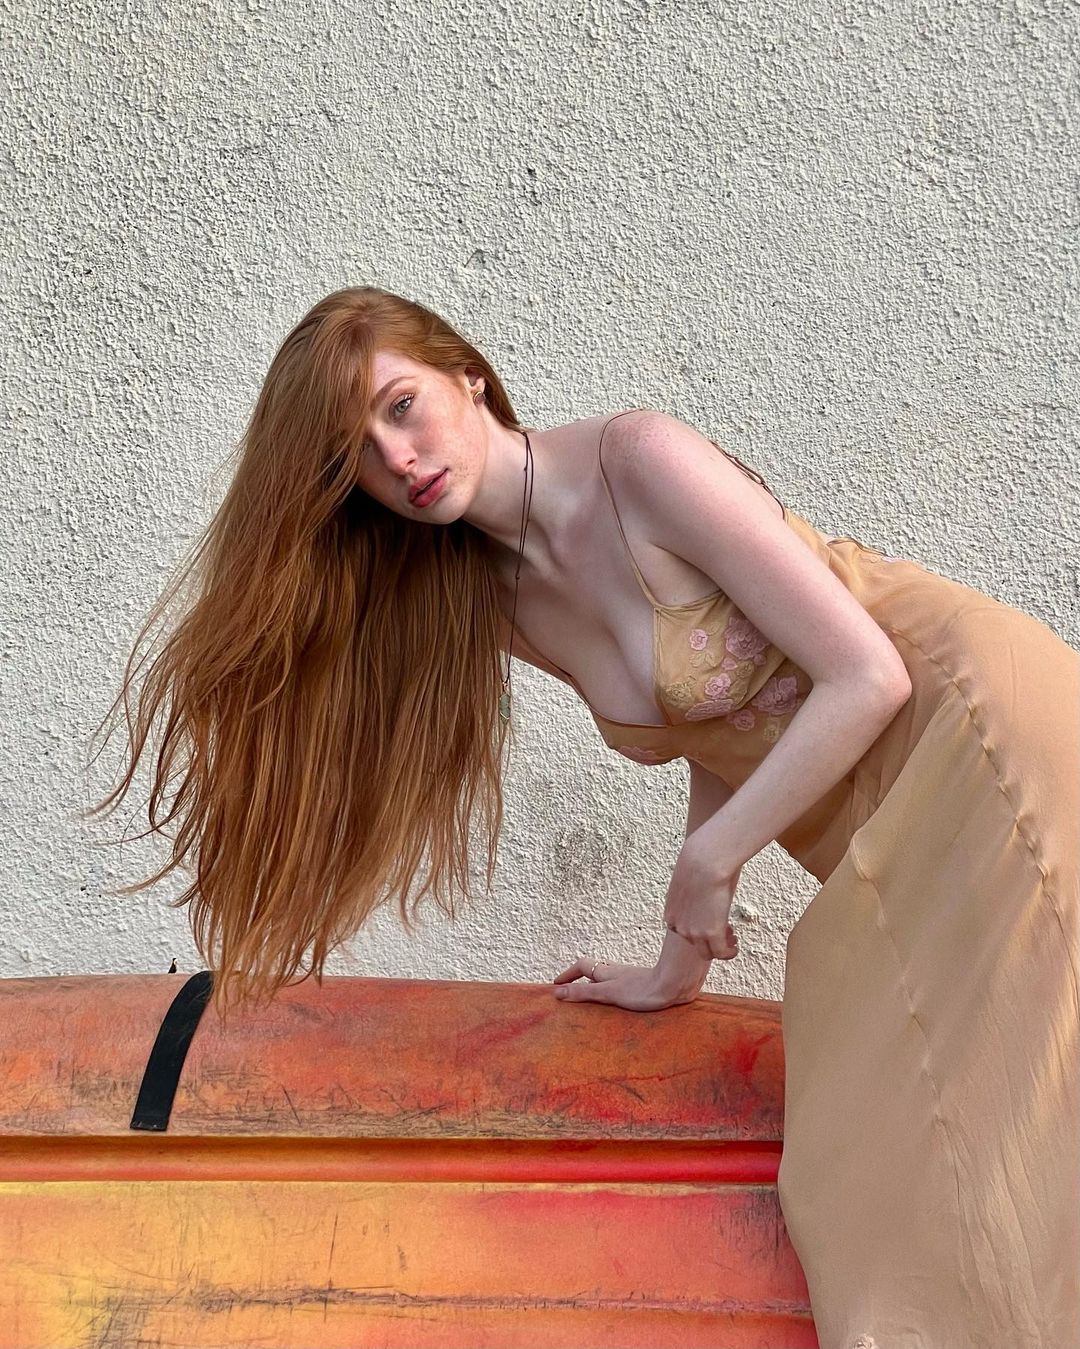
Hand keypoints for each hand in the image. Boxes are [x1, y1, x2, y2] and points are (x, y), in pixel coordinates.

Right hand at [552, 958, 678, 1010]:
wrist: (674, 986)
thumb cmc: (642, 989)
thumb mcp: (608, 993)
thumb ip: (584, 992)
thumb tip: (558, 992)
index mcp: (606, 972)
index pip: (581, 966)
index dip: (568, 974)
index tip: (556, 985)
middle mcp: (616, 972)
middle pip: (593, 971)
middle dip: (580, 980)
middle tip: (570, 993)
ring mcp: (629, 979)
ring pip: (607, 979)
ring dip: (596, 987)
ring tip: (589, 1002)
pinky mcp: (641, 987)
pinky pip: (619, 987)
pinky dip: (610, 993)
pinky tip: (616, 1006)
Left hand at [662, 833, 739, 960]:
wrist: (704, 861)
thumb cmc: (700, 862)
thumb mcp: (690, 881)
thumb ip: (694, 890)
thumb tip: (704, 884)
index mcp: (671, 912)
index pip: (682, 930)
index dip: (698, 928)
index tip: (711, 920)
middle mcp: (678, 926)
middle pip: (694, 943)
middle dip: (709, 939)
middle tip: (725, 932)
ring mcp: (693, 932)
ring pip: (707, 953)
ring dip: (720, 948)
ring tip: (732, 941)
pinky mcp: (710, 934)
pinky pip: (720, 954)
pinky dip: (729, 953)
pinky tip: (735, 947)